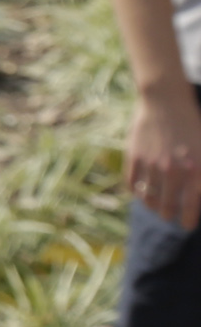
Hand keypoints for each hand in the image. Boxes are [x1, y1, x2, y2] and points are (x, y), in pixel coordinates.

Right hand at [128, 84, 200, 229]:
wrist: (166, 101)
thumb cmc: (191, 125)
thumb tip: (195, 194)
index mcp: (195, 169)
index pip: (191, 205)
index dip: (188, 219)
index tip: (185, 225)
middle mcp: (174, 170)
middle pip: (168, 205)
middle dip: (169, 214)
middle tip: (169, 215)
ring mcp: (152, 164)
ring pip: (149, 197)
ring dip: (152, 205)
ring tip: (155, 205)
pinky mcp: (135, 157)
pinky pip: (133, 184)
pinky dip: (136, 192)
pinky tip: (140, 191)